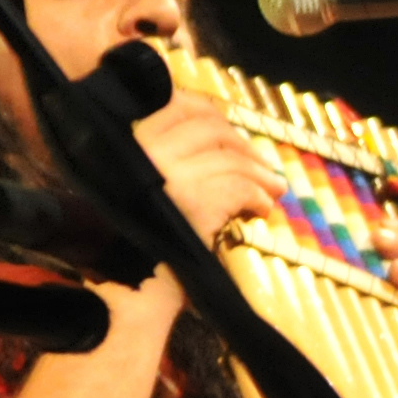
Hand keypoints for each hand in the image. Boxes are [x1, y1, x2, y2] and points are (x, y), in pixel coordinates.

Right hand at [134, 86, 282, 248]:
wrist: (131, 293)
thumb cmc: (128, 245)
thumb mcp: (126, 188)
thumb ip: (153, 157)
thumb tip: (207, 129)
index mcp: (125, 142)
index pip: (175, 105)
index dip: (209, 115)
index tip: (228, 132)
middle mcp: (144, 152)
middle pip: (209, 129)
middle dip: (242, 145)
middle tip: (261, 165)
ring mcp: (169, 176)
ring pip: (229, 159)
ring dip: (259, 173)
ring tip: (273, 190)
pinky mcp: (196, 203)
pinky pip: (239, 187)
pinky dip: (257, 196)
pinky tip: (261, 209)